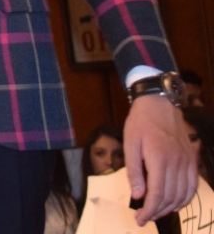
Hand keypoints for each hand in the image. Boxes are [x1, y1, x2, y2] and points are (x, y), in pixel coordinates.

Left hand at [124, 95, 197, 224]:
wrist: (159, 103)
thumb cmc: (140, 122)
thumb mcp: (130, 144)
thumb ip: (134, 171)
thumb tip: (138, 196)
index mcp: (159, 159)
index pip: (157, 194)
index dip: (149, 210)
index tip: (140, 219)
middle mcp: (177, 163)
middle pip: (171, 197)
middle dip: (158, 211)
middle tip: (145, 218)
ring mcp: (187, 162)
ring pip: (183, 194)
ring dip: (171, 207)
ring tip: (157, 212)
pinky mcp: (192, 159)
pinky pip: (192, 185)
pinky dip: (184, 198)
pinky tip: (174, 202)